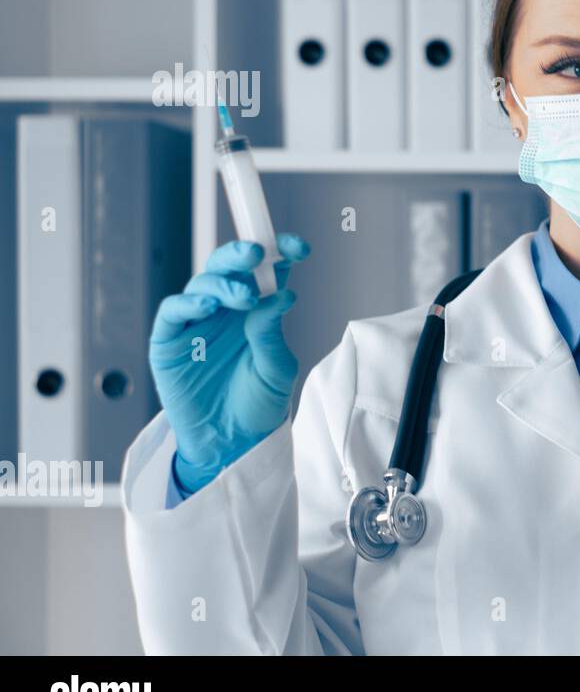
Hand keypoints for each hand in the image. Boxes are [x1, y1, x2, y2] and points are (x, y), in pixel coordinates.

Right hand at [148, 234, 310, 491]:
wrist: (231, 443)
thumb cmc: (258, 404)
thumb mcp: (276, 368)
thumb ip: (272, 332)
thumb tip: (280, 294)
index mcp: (256, 309)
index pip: (267, 270)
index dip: (279, 252)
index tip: (299, 248)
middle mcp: (225, 309)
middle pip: (229, 268)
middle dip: (242, 255)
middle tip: (257, 254)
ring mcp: (196, 322)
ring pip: (202, 283)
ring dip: (222, 282)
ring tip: (243, 296)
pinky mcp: (168, 341)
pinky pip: (172, 312)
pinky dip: (188, 302)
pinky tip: (206, 304)